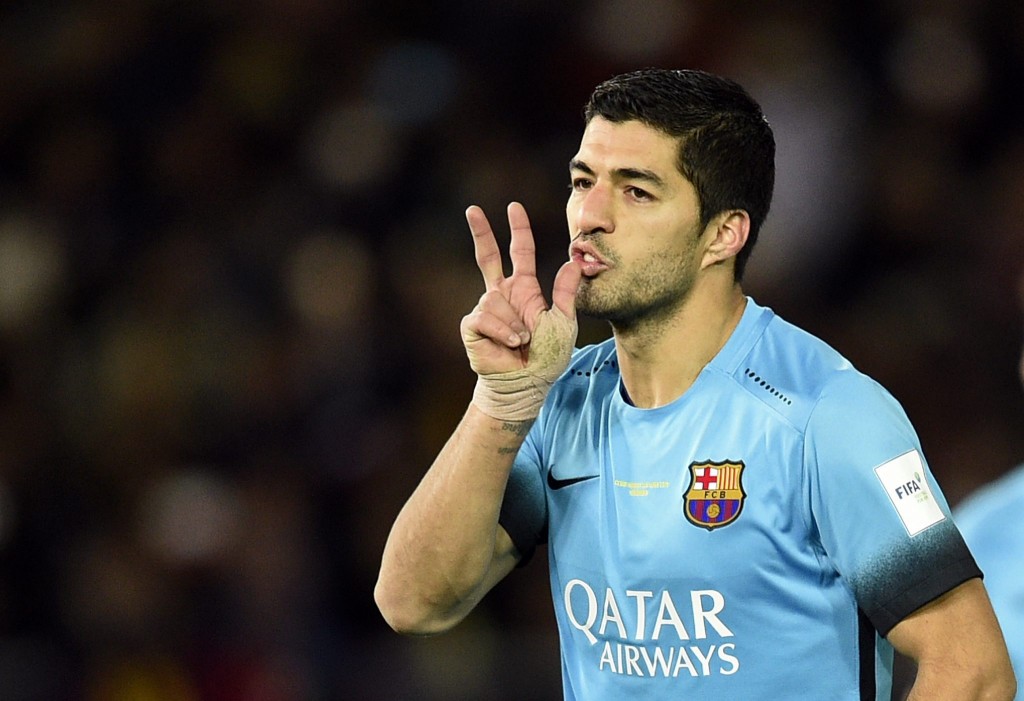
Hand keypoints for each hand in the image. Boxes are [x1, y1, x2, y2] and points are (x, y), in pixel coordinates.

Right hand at [461, 202, 580, 419]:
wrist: (525, 383)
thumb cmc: (546, 357)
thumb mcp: (564, 322)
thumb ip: (566, 292)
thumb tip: (576, 261)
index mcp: (524, 290)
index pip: (520, 252)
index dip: (518, 230)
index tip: (514, 208)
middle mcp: (502, 295)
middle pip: (487, 256)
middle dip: (481, 232)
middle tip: (472, 209)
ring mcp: (486, 309)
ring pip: (494, 300)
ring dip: (514, 323)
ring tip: (523, 341)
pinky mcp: (473, 325)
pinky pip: (485, 317)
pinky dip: (502, 331)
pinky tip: (510, 344)